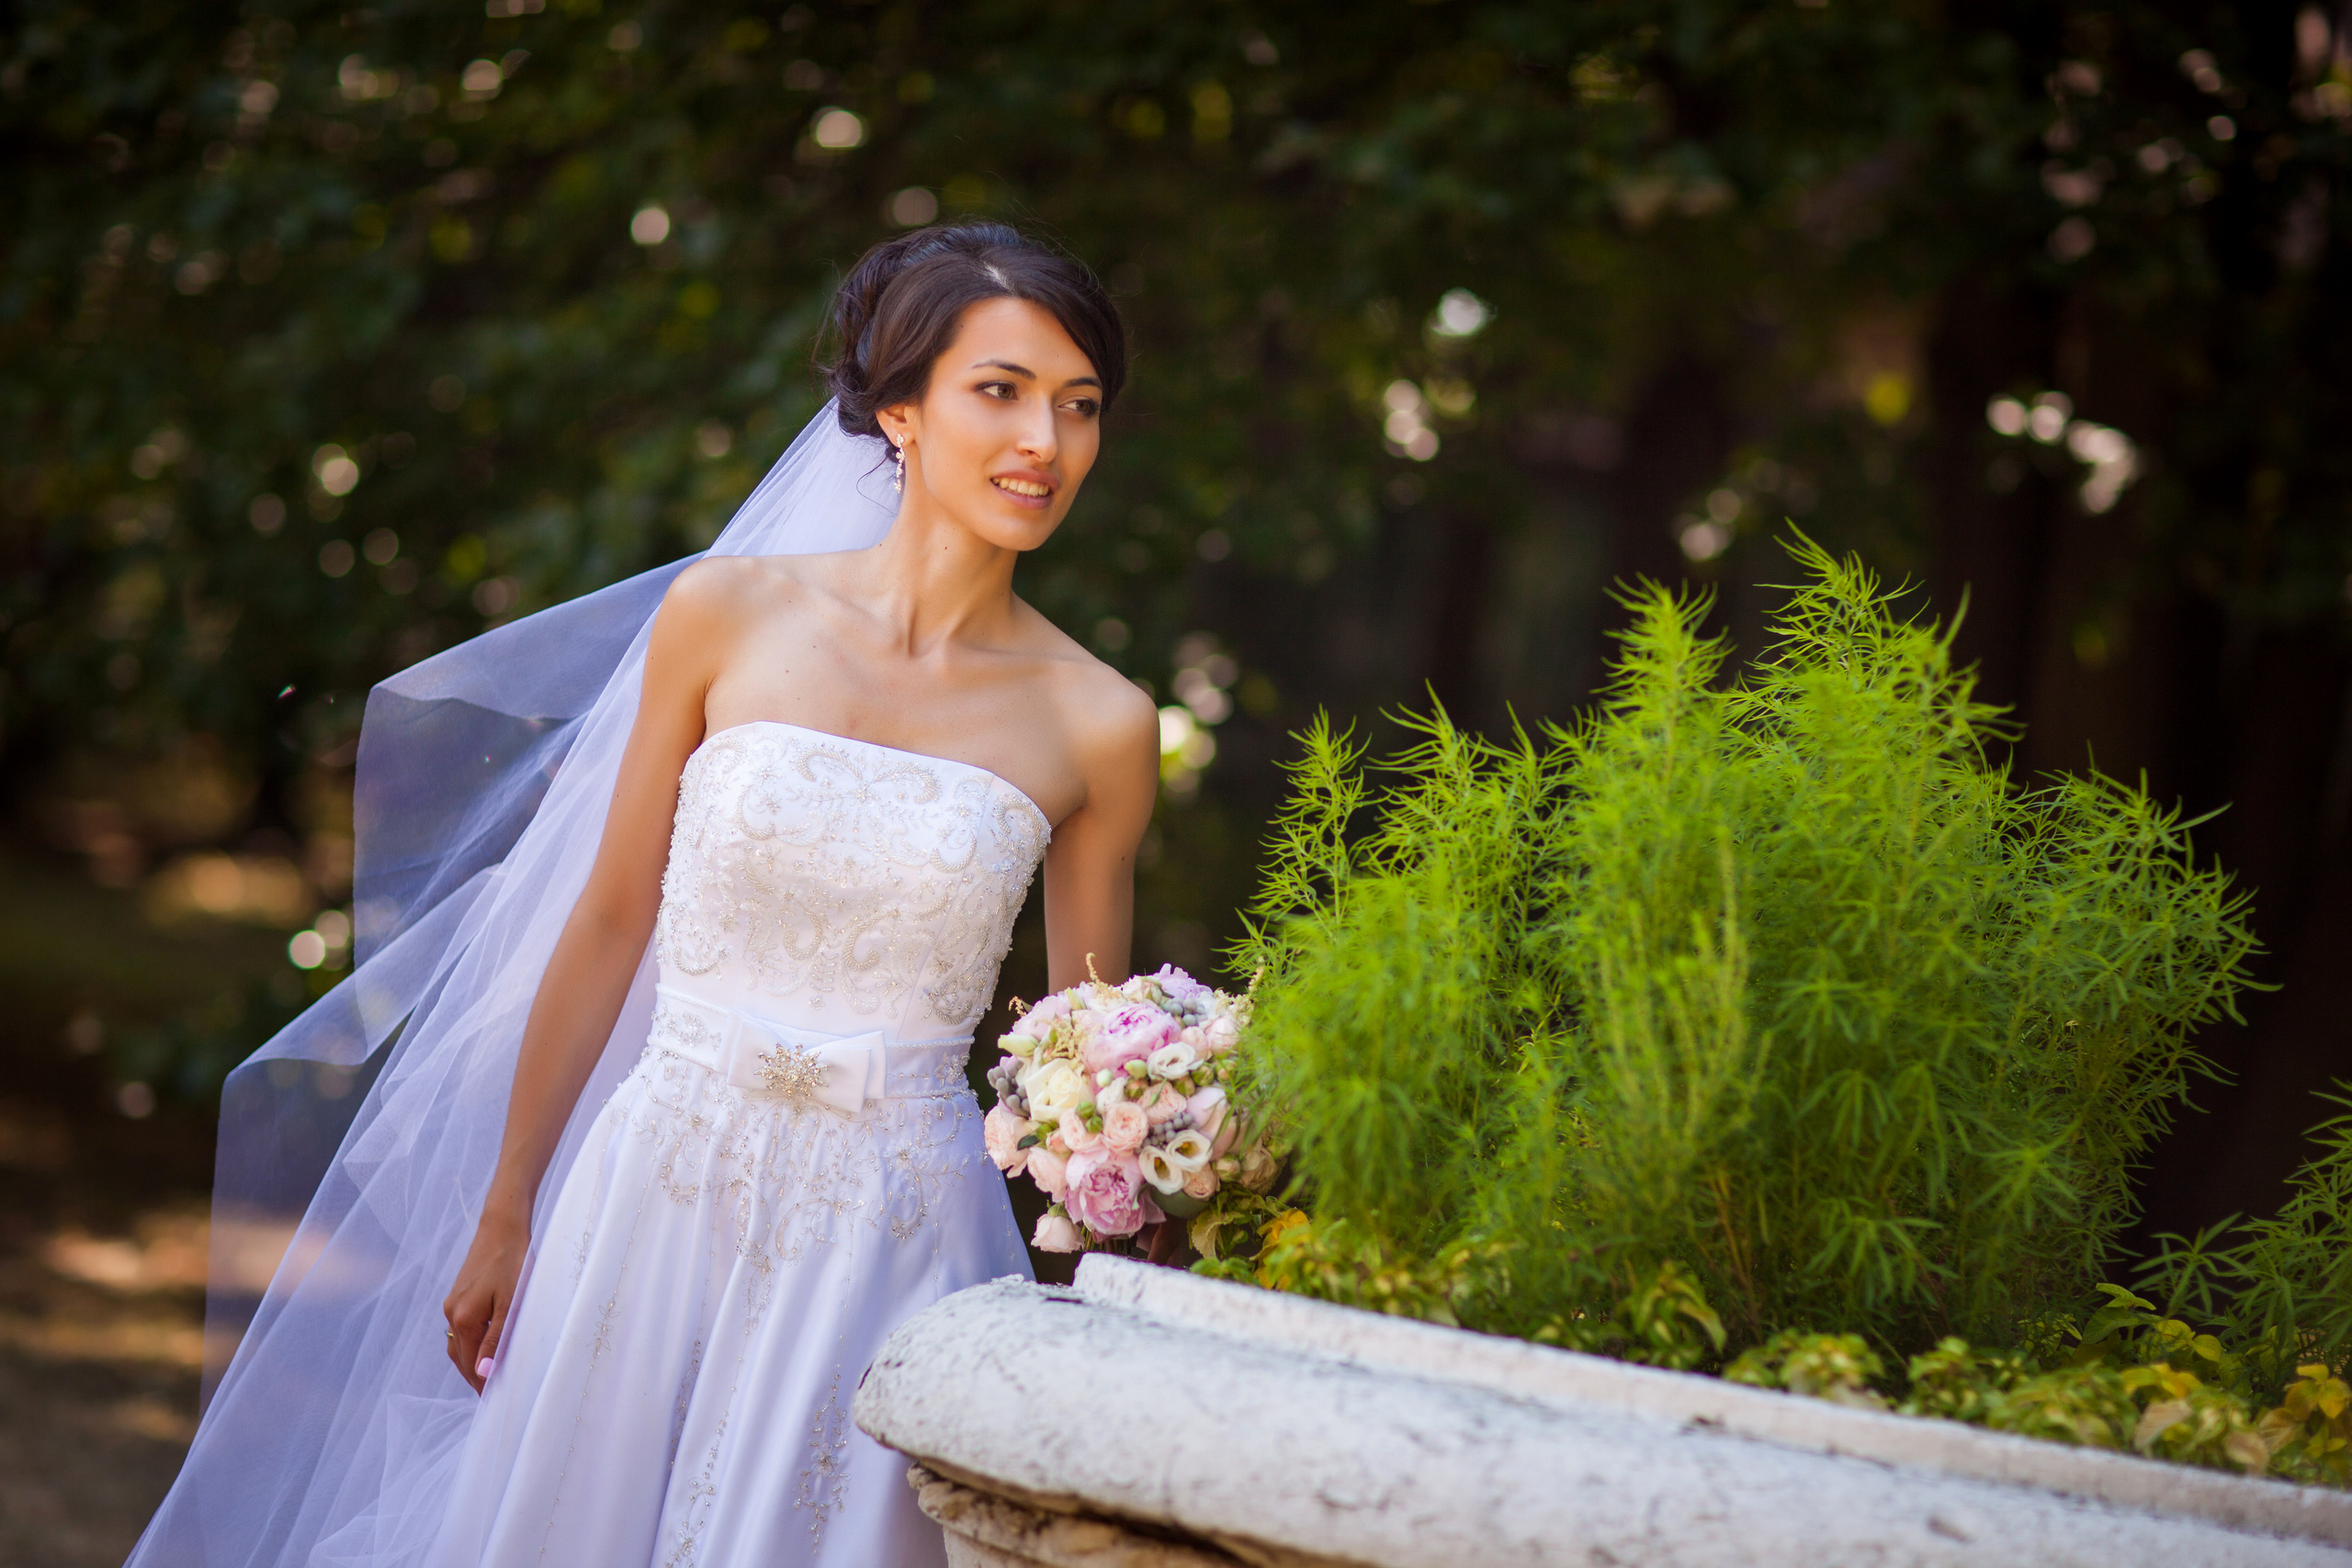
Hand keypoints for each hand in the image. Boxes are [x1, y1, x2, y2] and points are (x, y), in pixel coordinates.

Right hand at [443, 1201, 528, 1393]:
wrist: (502, 1225)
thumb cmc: (513, 1262)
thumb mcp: (511, 1303)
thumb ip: (498, 1339)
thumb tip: (484, 1374)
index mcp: (463, 1319)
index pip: (470, 1365)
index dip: (483, 1385)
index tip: (497, 1402)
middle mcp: (451, 1313)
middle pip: (460, 1358)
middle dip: (475, 1377)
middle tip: (493, 1396)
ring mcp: (451, 1303)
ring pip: (457, 1344)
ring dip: (470, 1362)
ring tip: (489, 1377)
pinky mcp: (457, 1294)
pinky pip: (460, 1329)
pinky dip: (469, 1344)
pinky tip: (483, 1347)